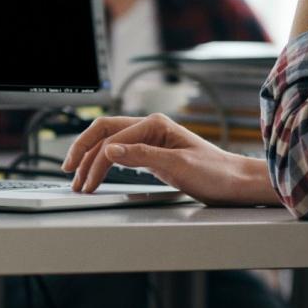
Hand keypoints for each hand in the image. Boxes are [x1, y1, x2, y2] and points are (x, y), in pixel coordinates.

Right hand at [62, 114, 280, 205]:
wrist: (236, 184)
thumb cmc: (215, 173)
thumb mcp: (177, 165)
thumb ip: (142, 156)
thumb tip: (110, 149)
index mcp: (155, 124)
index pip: (112, 138)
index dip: (94, 160)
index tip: (84, 181)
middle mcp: (151, 127)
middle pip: (105, 133)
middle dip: (84, 153)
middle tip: (71, 176)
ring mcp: (152, 140)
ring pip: (111, 142)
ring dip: (92, 158)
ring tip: (80, 178)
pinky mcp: (154, 154)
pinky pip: (122, 152)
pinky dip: (105, 161)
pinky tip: (98, 171)